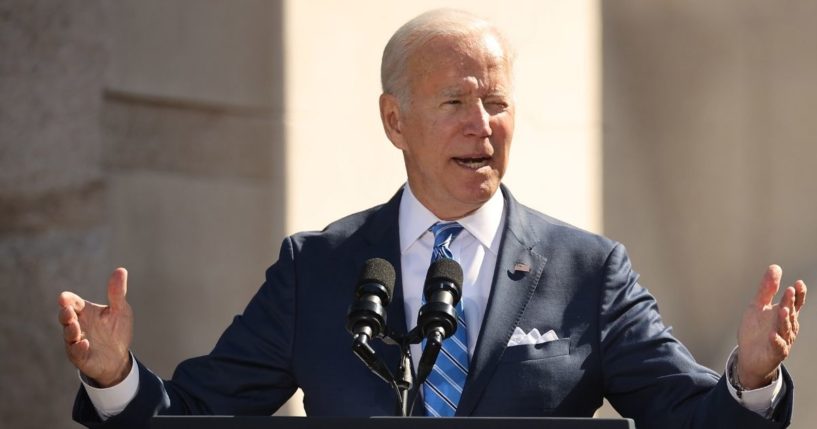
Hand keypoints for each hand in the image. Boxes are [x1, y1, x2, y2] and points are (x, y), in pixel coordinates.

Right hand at [58, 268, 133, 386]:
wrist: (118, 357)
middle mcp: (77, 325)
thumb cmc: (116, 331)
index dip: (68, 300)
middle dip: (65, 314)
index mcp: (85, 312)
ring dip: (70, 331)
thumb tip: (121, 269)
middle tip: (67, 310)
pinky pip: (76, 353)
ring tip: (74, 326)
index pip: (73, 303)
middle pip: (66, 318)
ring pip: (68, 335)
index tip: (64, 297)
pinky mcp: (81, 357)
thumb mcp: (120, 310)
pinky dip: (79, 348)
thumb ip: (117, 293)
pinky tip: (84, 343)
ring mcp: (76, 342)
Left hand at [737, 265, 806, 388]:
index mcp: (784, 315)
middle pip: (790, 313)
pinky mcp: (775, 352)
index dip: (798, 294)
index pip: (795, 303)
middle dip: (790, 303)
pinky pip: (777, 347)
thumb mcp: (758, 306)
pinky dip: (776, 341)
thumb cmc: (756, 331)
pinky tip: (773, 335)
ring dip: (784, 320)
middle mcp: (786, 327)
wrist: (749, 356)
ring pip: (785, 329)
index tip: (798, 283)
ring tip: (782, 310)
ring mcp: (782, 340)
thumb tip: (776, 267)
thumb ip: (767, 289)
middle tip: (790, 291)